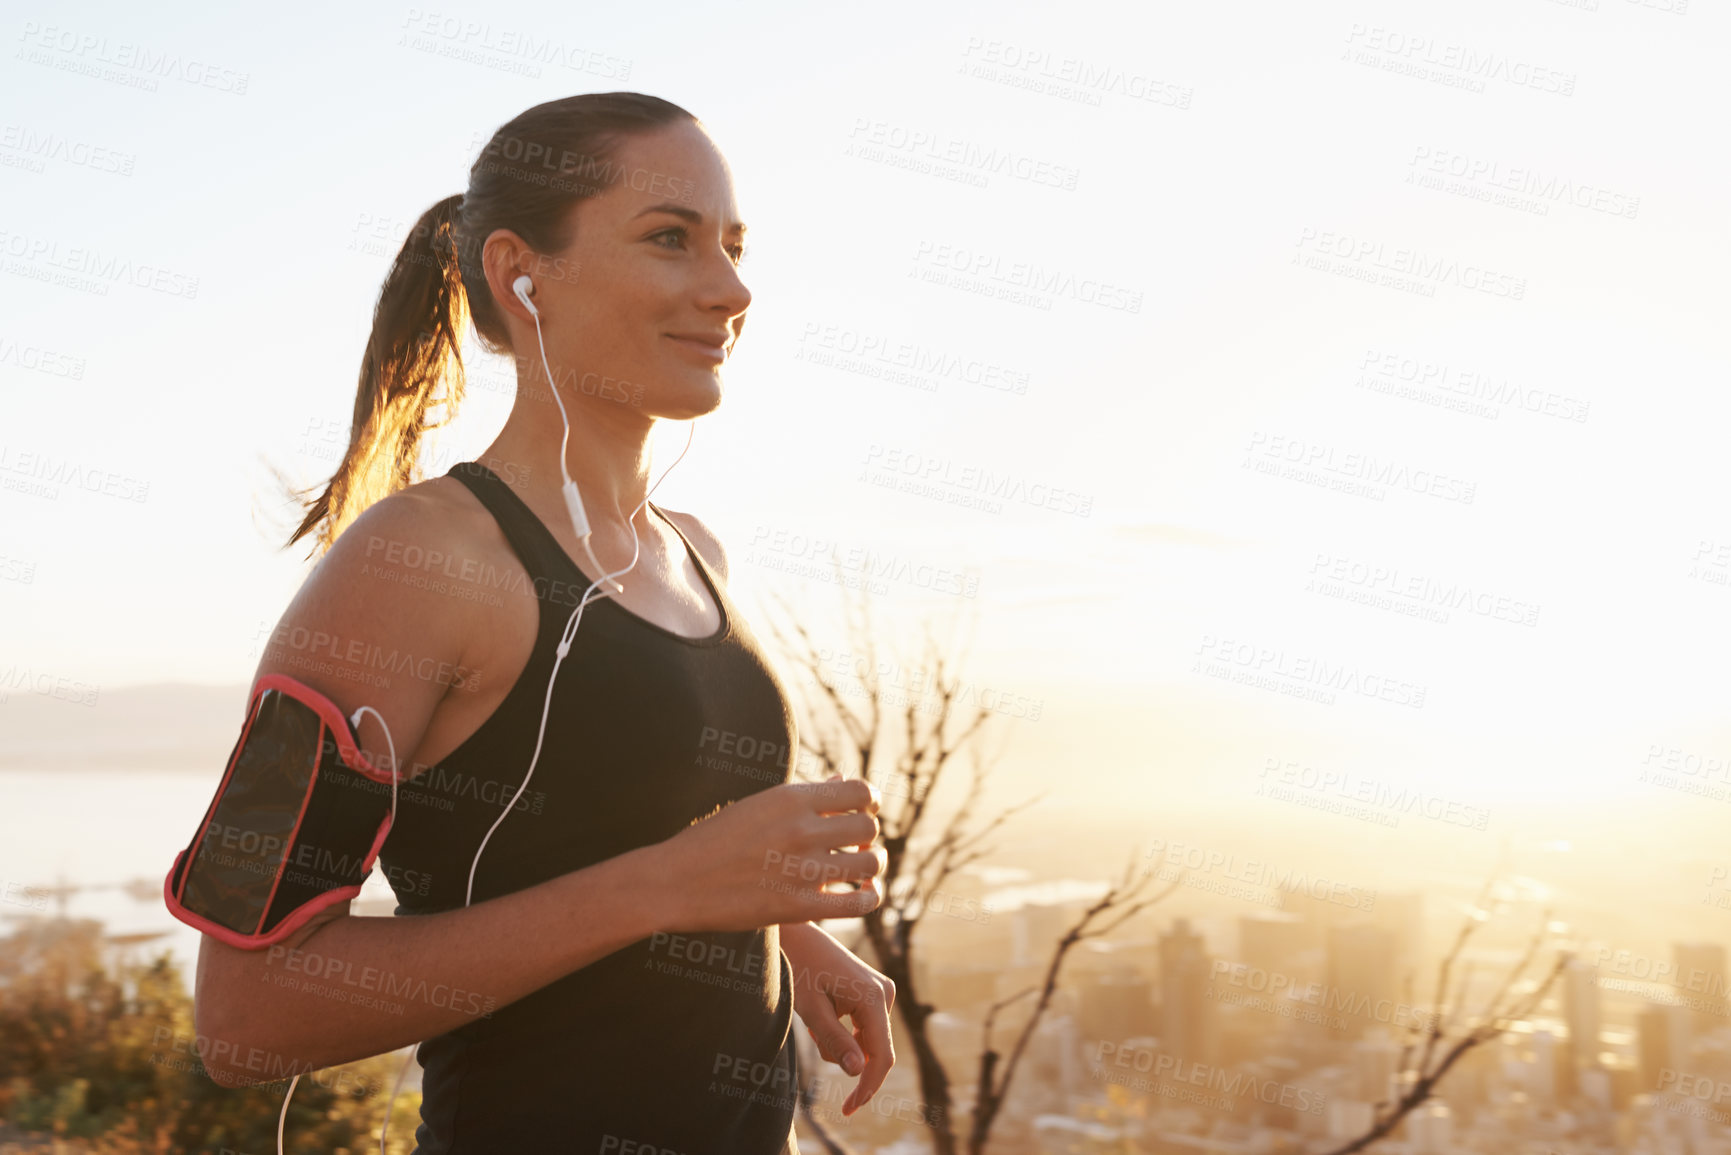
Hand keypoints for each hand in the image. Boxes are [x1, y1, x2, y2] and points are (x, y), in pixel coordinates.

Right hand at [655, 778, 884, 933]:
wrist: (676, 882)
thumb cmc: (713, 839)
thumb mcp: (757, 805)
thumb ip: (804, 795)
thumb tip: (843, 781)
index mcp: (791, 798)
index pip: (860, 791)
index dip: (869, 802)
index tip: (861, 811)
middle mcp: (802, 830)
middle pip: (868, 827)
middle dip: (867, 835)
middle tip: (855, 843)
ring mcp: (802, 870)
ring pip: (870, 864)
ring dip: (871, 865)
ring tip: (860, 867)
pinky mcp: (800, 908)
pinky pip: (859, 903)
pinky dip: (870, 898)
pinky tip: (863, 894)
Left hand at [780, 921, 895, 1115]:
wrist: (795, 933)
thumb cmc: (798, 967)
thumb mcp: (812, 1008)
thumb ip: (835, 1041)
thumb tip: (856, 1073)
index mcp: (873, 997)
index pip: (880, 1056)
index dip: (868, 1087)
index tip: (849, 1108)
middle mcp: (884, 992)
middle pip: (874, 1050)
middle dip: (846, 1058)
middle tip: (817, 1047)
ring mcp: (881, 990)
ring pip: (867, 1041)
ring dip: (841, 1044)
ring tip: (815, 1023)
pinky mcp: (872, 991)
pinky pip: (864, 1027)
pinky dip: (844, 1032)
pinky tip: (823, 1016)